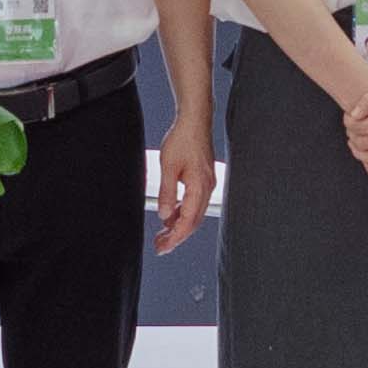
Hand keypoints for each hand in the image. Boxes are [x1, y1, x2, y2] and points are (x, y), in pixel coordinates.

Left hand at [154, 112, 215, 253]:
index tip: (163, 247)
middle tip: (160, 247)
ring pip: (194, 214)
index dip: (176, 237)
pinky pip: (194, 203)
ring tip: (162, 234)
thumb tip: (164, 215)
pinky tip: (171, 215)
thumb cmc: (183, 139)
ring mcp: (206, 184)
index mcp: (199, 187)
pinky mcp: (202, 179)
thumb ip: (167, 193)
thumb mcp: (168, 167)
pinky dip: (182, 212)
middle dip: (177, 236)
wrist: (194, 121)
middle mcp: (206, 188)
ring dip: (179, 225)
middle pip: (193, 221)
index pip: (188, 221)